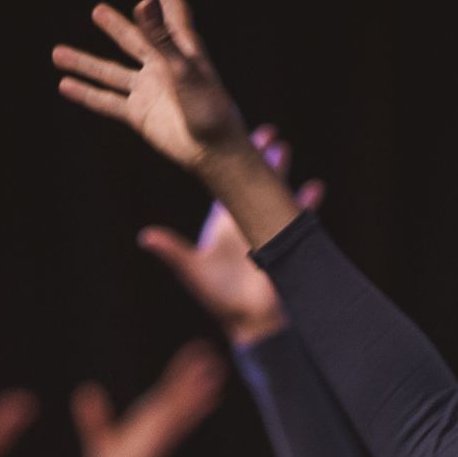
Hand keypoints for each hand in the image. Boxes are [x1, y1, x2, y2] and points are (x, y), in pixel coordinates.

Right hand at [53, 0, 246, 173]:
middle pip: (135, 41)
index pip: (174, 19)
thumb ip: (161, 37)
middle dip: (116, 27)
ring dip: (84, 63)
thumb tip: (141, 3)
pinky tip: (64, 85)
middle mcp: (163, 68)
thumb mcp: (182, 68)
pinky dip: (86, 94)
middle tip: (97, 11)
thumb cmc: (208, 108)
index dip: (169, 0)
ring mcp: (148, 91)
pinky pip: (107, 101)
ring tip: (57, 53)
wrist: (211, 151)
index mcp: (183, 51)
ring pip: (109, 72)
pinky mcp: (139, 114)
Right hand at [72, 341, 226, 456]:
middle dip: (194, 377)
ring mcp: (167, 432)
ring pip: (186, 405)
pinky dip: (199, 404)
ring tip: (217, 366)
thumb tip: (86, 391)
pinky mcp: (168, 436)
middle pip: (180, 398)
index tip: (193, 367)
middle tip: (211, 355)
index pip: (166, 401)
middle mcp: (161, 428)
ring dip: (201, 386)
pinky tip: (213, 394)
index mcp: (147, 427)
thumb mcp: (98, 445)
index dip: (180, 384)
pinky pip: (186, 416)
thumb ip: (93, 420)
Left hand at [139, 125, 323, 344]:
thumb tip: (144, 236)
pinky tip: (313, 188)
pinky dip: (305, 204)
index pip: (225, 186)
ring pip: (275, 193)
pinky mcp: (286, 243)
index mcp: (221, 223)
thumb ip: (173, 252)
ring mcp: (267, 230)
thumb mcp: (193, 272)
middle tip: (267, 134)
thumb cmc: (219, 299)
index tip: (231, 140)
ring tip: (284, 149)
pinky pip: (298, 219)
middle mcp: (245, 221)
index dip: (228, 163)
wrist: (251, 322)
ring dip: (280, 174)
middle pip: (252, 182)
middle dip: (260, 158)